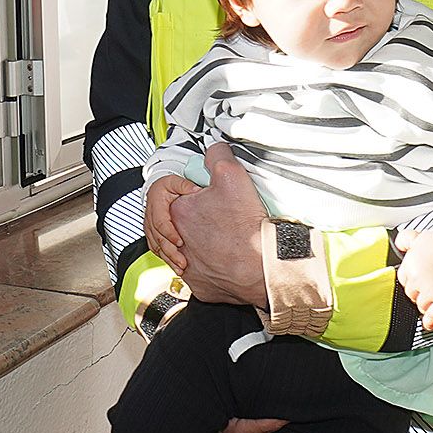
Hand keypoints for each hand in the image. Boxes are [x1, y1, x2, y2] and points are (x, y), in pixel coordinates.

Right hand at [144, 173, 199, 270]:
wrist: (155, 190)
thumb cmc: (166, 187)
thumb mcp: (175, 181)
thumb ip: (185, 185)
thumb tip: (196, 190)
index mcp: (156, 206)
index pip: (161, 223)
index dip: (169, 234)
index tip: (180, 242)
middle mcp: (150, 219)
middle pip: (158, 240)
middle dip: (170, 253)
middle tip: (182, 262)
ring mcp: (150, 228)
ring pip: (156, 247)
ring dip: (168, 259)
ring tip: (180, 269)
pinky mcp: (152, 235)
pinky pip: (156, 249)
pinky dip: (164, 258)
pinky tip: (174, 265)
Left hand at [173, 143, 269, 307]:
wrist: (261, 265)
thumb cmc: (245, 227)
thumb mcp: (231, 175)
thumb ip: (217, 155)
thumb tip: (213, 149)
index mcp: (177, 212)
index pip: (171, 192)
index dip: (190, 189)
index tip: (206, 194)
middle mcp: (174, 241)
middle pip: (175, 220)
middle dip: (192, 215)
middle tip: (213, 214)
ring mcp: (186, 265)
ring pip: (182, 247)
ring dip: (195, 239)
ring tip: (215, 234)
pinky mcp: (198, 283)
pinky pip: (196, 270)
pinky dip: (207, 262)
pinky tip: (220, 255)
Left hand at [394, 228, 432, 332]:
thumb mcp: (422, 236)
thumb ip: (405, 239)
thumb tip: (399, 246)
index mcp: (410, 264)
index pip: (403, 280)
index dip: (412, 279)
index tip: (421, 279)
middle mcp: (418, 279)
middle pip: (412, 294)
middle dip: (420, 290)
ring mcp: (431, 292)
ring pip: (421, 306)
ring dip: (428, 303)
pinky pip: (432, 318)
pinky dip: (430, 322)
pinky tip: (429, 324)